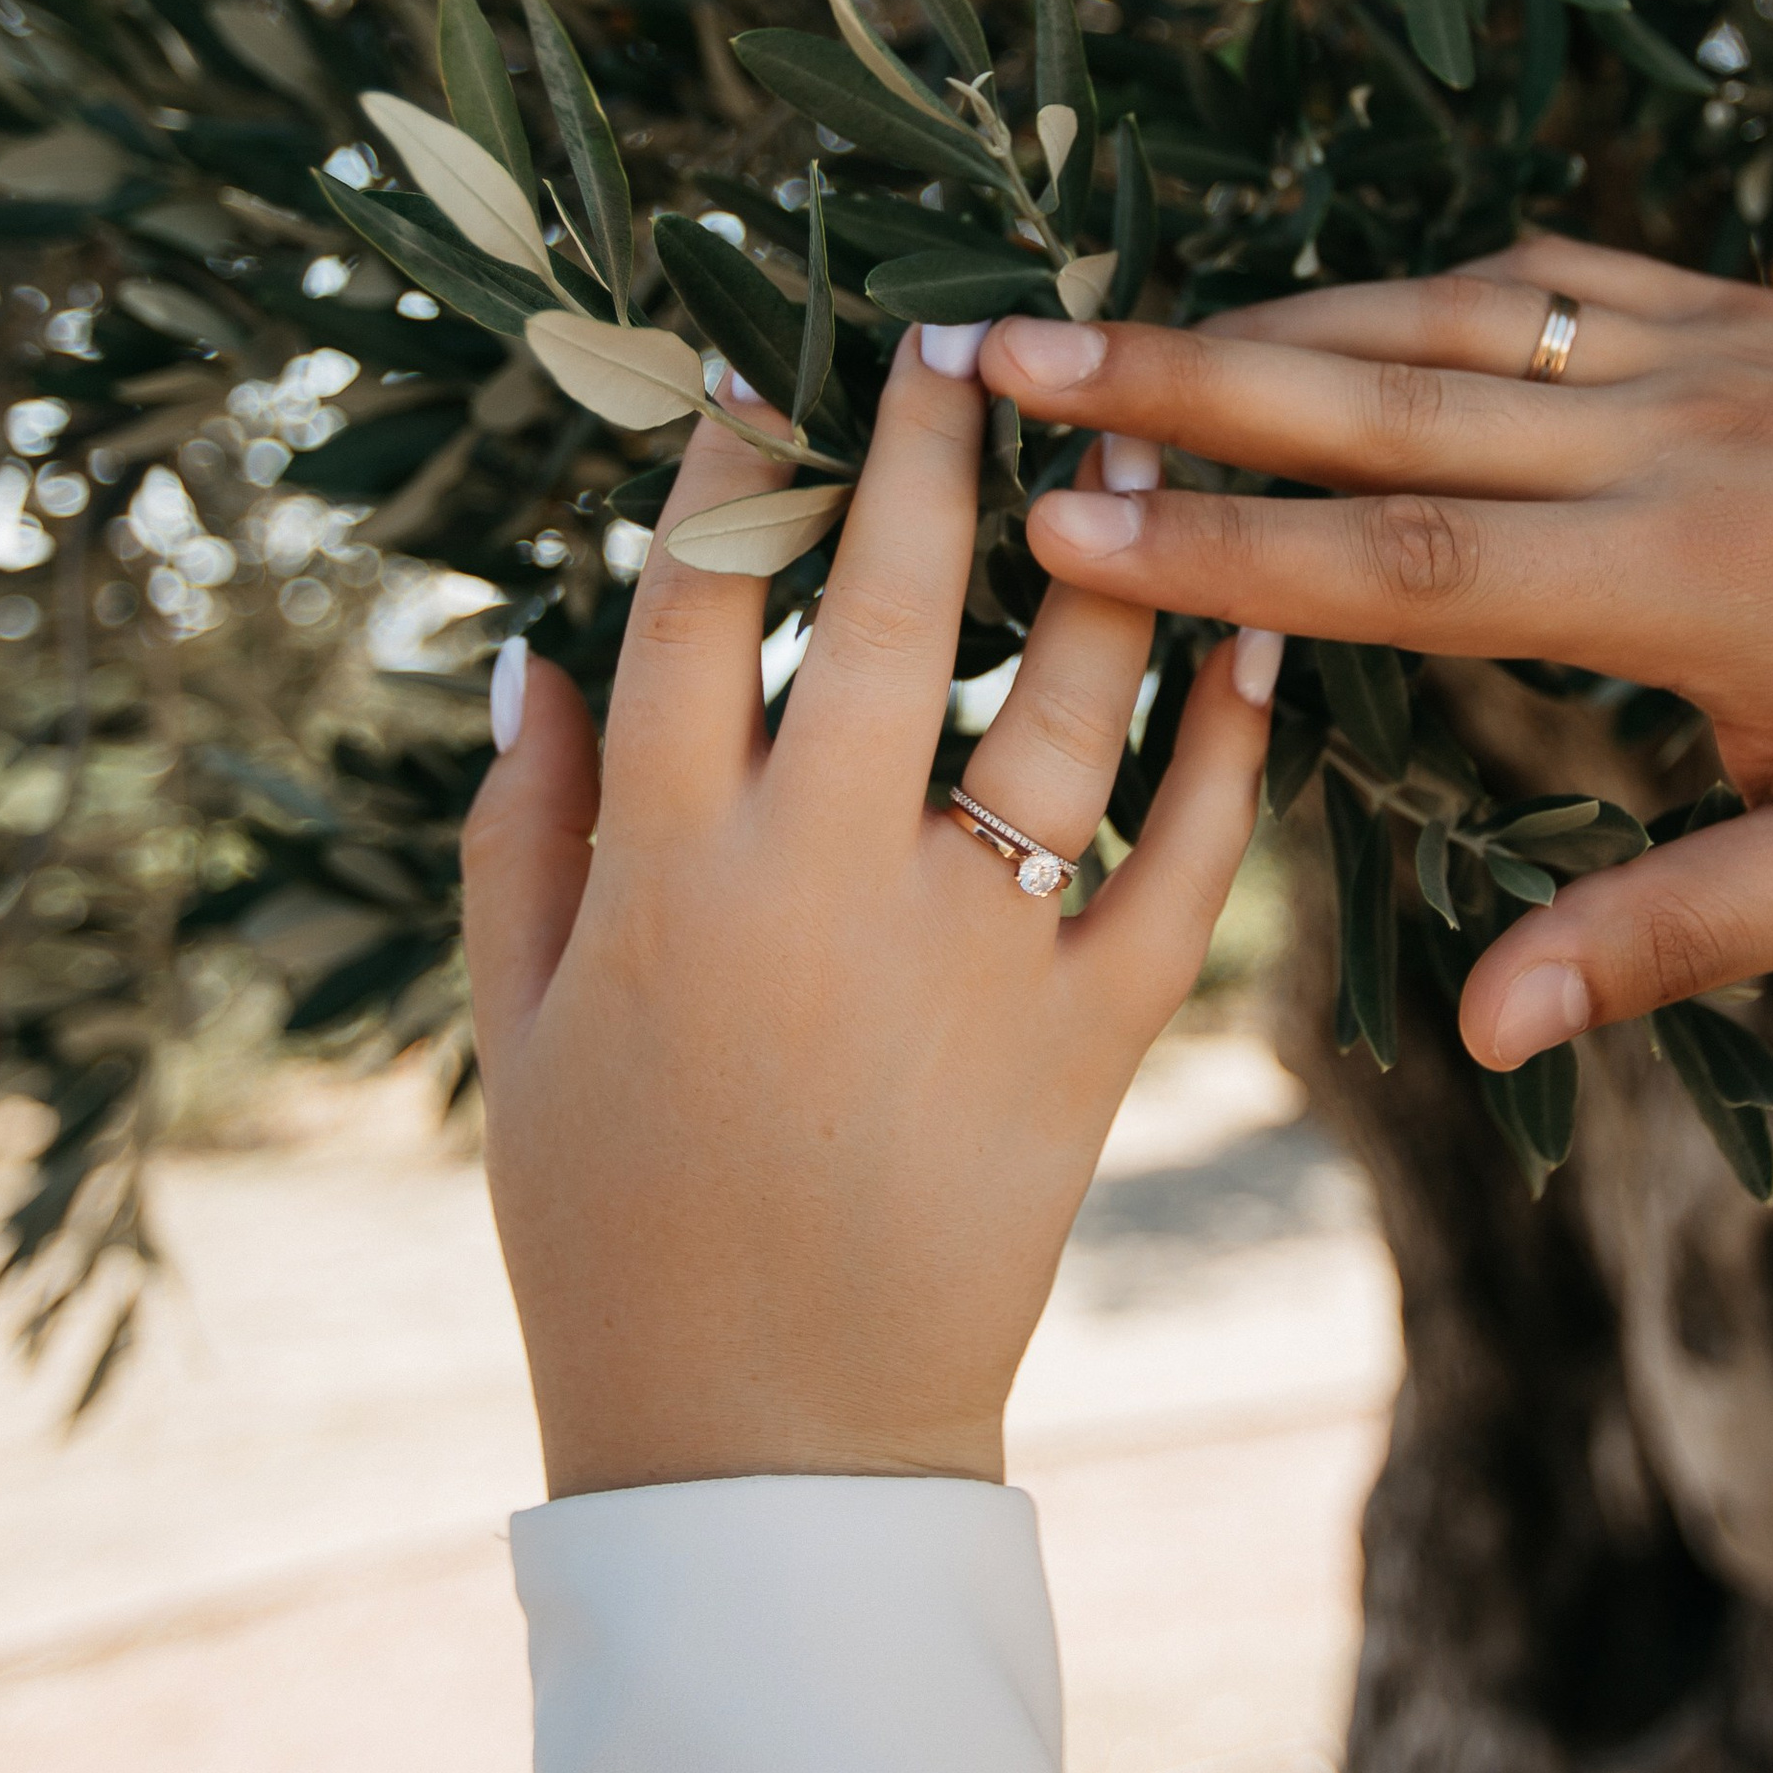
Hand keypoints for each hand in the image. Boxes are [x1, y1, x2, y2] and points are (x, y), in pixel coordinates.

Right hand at [463, 337, 1272, 1498]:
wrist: (771, 1443)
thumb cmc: (611, 1234)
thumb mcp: (514, 1028)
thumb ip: (520, 830)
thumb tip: (531, 647)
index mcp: (668, 871)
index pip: (697, 608)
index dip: (731, 467)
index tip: (764, 361)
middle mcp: (825, 883)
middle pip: (889, 607)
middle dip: (930, 446)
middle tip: (973, 329)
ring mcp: (975, 956)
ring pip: (1060, 707)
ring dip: (1106, 558)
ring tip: (1137, 434)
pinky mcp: (1095, 1039)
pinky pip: (1183, 865)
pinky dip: (1231, 751)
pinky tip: (1258, 642)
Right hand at [973, 239, 1772, 1071]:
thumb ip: (1662, 935)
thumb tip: (1484, 1033)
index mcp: (1698, 583)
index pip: (1409, 561)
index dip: (1225, 552)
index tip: (1065, 528)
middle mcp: (1685, 437)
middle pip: (1386, 399)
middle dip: (1180, 383)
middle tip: (1006, 359)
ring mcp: (1714, 350)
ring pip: (1448, 315)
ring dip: (1268, 316)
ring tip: (1104, 322)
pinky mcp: (1743, 306)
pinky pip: (1549, 274)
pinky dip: (1420, 282)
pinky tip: (1313, 296)